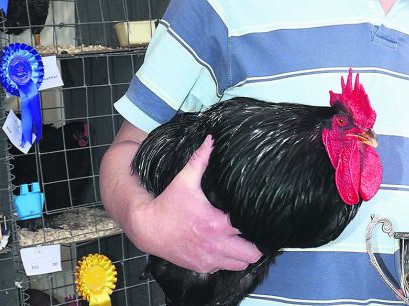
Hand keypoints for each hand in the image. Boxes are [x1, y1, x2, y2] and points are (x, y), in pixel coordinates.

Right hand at [131, 135, 262, 272]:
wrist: (146, 228)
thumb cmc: (167, 204)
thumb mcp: (184, 180)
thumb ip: (200, 160)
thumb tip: (211, 139)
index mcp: (217, 223)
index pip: (251, 229)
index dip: (260, 223)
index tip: (262, 217)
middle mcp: (216, 245)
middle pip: (252, 254)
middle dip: (257, 244)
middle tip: (255, 231)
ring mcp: (209, 259)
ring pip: (241, 265)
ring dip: (244, 255)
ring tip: (242, 240)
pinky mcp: (201, 267)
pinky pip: (224, 269)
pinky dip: (228, 261)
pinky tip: (225, 247)